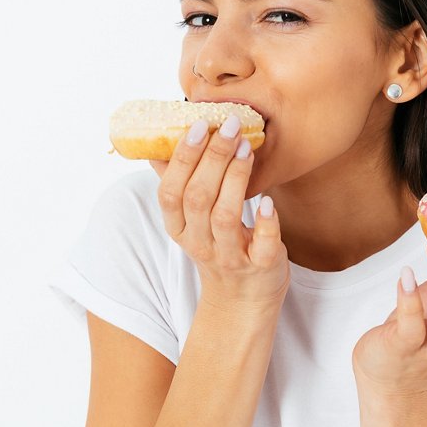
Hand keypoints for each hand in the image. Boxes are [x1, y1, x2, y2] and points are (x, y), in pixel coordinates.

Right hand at [148, 116, 288, 317]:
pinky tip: (269, 200)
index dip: (183, 158)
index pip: (170, 192)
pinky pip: (261, 245)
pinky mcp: (260, 266)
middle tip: (231, 126)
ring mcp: (229, 257)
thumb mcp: (191, 222)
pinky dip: (265, 222)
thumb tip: (157, 147)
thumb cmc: (220, 247)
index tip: (199, 125)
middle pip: (198, 198)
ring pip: (225, 216)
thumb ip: (179, 186)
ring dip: (236, 179)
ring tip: (248, 148)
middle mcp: (200, 243)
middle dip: (213, 158)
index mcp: (179, 228)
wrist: (243, 301)